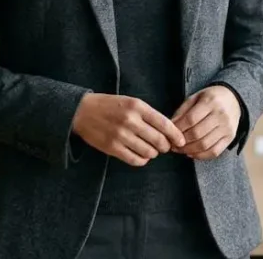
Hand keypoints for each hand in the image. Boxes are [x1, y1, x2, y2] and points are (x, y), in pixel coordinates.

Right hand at [71, 93, 185, 166]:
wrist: (82, 111)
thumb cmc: (110, 105)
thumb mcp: (131, 102)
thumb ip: (148, 115)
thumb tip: (168, 131)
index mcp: (137, 107)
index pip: (165, 124)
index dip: (176, 135)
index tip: (181, 141)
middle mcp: (130, 121)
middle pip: (159, 140)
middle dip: (166, 146)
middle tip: (165, 147)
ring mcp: (121, 136)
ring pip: (148, 152)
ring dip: (153, 153)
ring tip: (151, 150)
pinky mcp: (112, 148)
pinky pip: (135, 160)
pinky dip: (142, 160)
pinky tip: (141, 156)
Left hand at [171, 86, 240, 159]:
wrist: (234, 99)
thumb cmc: (210, 98)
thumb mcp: (195, 98)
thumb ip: (182, 111)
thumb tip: (170, 127)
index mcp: (210, 101)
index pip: (190, 119)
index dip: (178, 129)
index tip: (169, 134)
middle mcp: (221, 115)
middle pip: (197, 134)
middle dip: (181, 142)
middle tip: (172, 145)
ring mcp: (227, 127)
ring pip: (205, 145)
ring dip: (189, 150)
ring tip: (180, 150)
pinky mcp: (231, 137)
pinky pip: (215, 151)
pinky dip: (201, 156)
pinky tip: (192, 153)